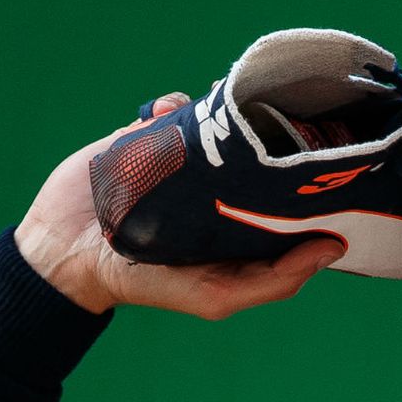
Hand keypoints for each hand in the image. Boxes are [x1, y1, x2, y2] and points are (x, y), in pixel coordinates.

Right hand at [15, 94, 345, 317]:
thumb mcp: (217, 295)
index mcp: (244, 221)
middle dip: (275, 131)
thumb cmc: (148, 283)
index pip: (292, 196)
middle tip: (281, 120)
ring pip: (224, 120)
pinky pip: (178, 108)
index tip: (331, 164)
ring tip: (222, 114)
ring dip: (227, 110)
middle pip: (264, 149)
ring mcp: (188, 160)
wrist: (67, 251)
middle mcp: (223, 187)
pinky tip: (167, 116)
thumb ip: (274, 280)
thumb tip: (333, 247)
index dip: (312, 182)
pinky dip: (177, 106)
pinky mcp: (152, 138)